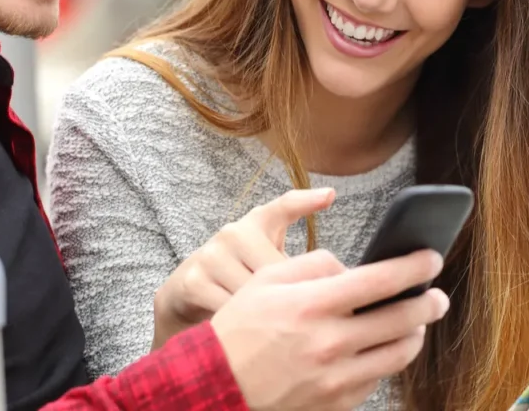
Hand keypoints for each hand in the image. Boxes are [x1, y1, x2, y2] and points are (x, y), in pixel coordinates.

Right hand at [152, 188, 335, 348]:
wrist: (186, 293)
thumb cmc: (239, 276)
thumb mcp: (267, 261)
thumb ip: (298, 264)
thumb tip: (342, 278)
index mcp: (256, 224)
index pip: (283, 207)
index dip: (306, 202)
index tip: (329, 197)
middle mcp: (233, 233)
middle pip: (276, 270)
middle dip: (288, 298)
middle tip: (294, 318)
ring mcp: (212, 256)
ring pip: (254, 294)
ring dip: (264, 318)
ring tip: (266, 326)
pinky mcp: (195, 281)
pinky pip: (231, 310)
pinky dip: (242, 328)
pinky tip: (246, 333)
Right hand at [211, 247, 449, 410]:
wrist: (217, 383)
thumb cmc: (241, 327)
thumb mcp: (268, 280)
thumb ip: (315, 265)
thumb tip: (352, 268)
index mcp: (314, 305)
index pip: (381, 280)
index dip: (414, 267)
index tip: (432, 258)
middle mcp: (330, 342)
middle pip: (402, 319)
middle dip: (429, 303)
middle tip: (438, 296)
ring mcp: (336, 377)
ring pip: (399, 353)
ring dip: (415, 334)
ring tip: (415, 323)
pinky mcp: (337, 402)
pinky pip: (377, 378)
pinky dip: (386, 360)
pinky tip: (381, 348)